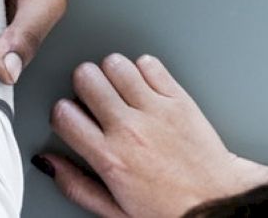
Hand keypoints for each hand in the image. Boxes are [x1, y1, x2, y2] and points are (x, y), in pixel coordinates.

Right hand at [34, 54, 267, 216]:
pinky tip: (145, 88)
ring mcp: (155, 110)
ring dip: (112, 74)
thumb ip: (76, 185)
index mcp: (109, 159)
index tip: (72, 118)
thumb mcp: (115, 211)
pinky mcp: (179, 99)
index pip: (63, 113)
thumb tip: (48, 162)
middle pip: (85, 77)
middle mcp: (129, 129)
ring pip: (115, 64)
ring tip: (120, 91)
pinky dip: (144, 70)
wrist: (220, 204)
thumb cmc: (170, 211)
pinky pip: (149, 63)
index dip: (63, 113)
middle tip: (95, 99)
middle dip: (84, 85)